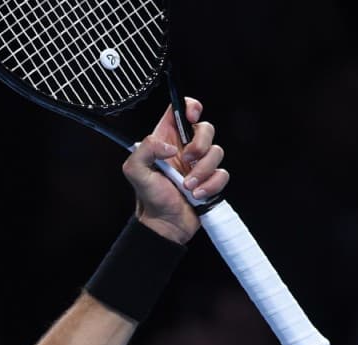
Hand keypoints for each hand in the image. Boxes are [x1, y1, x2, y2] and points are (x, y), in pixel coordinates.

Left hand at [122, 97, 228, 243]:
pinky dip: (211, 185)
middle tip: (187, 161)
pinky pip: (223, 173)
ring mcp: (199, 164)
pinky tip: (196, 195)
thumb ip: (145, 149)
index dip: (190, 107)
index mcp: (165, 140)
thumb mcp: (134, 171)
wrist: (164, 224)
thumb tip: (170, 146)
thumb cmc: (149, 198)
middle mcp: (184, 148)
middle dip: (200, 143)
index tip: (191, 117)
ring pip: (217, 151)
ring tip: (187, 186)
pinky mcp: (211, 179)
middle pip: (206, 127)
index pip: (179, 110)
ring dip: (203, 171)